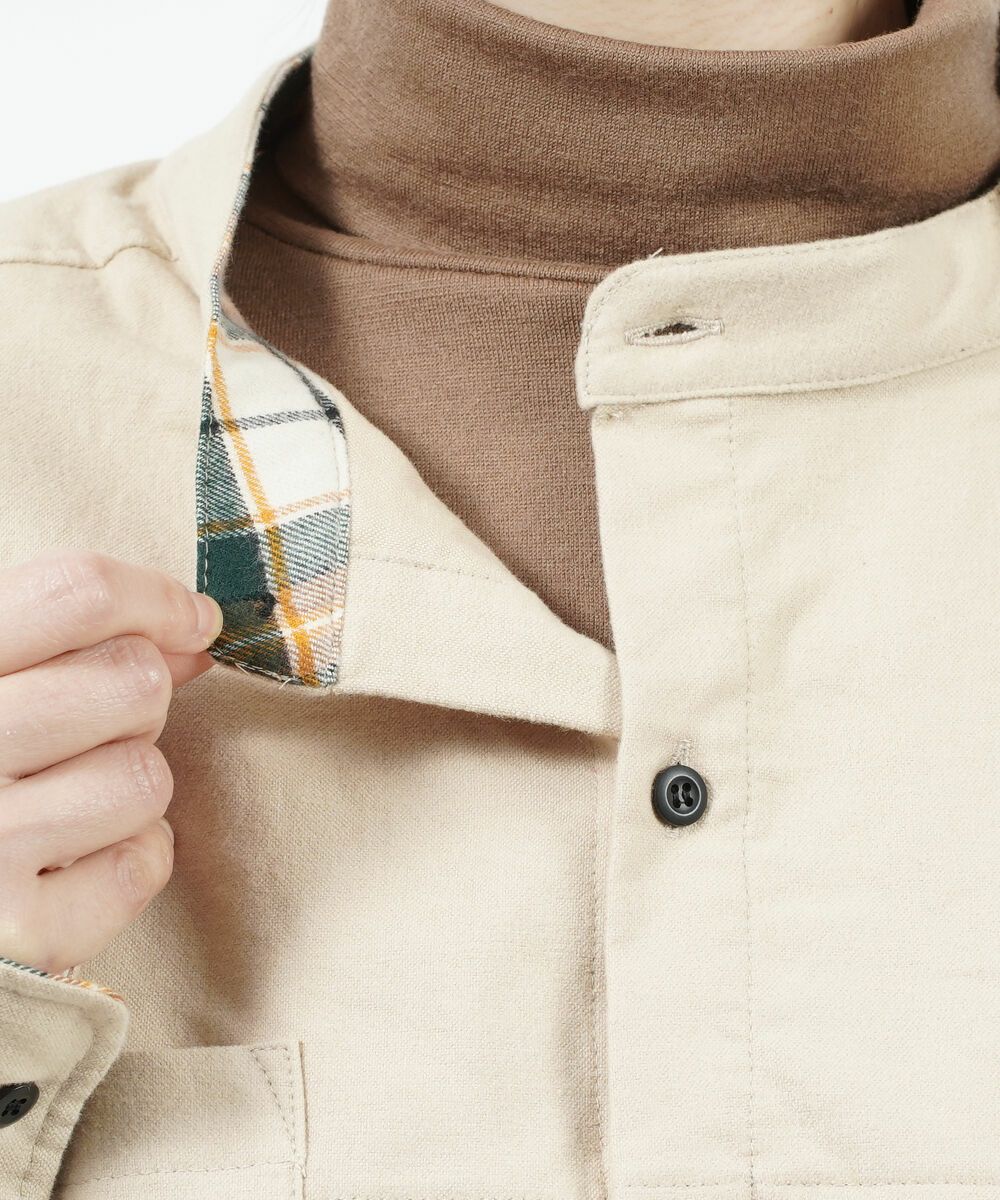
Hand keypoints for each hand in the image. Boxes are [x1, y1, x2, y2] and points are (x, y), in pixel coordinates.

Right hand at [0, 550, 222, 973]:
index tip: (194, 621)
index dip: (156, 599)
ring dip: (130, 786)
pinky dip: (129, 861)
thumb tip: (192, 630)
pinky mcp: (18, 929)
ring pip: (147, 773)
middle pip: (134, 679)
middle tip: (87, 733)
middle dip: (136, 704)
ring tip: (67, 804)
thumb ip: (71, 647)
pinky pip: (142, 863)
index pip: (76, 592)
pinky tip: (72, 865)